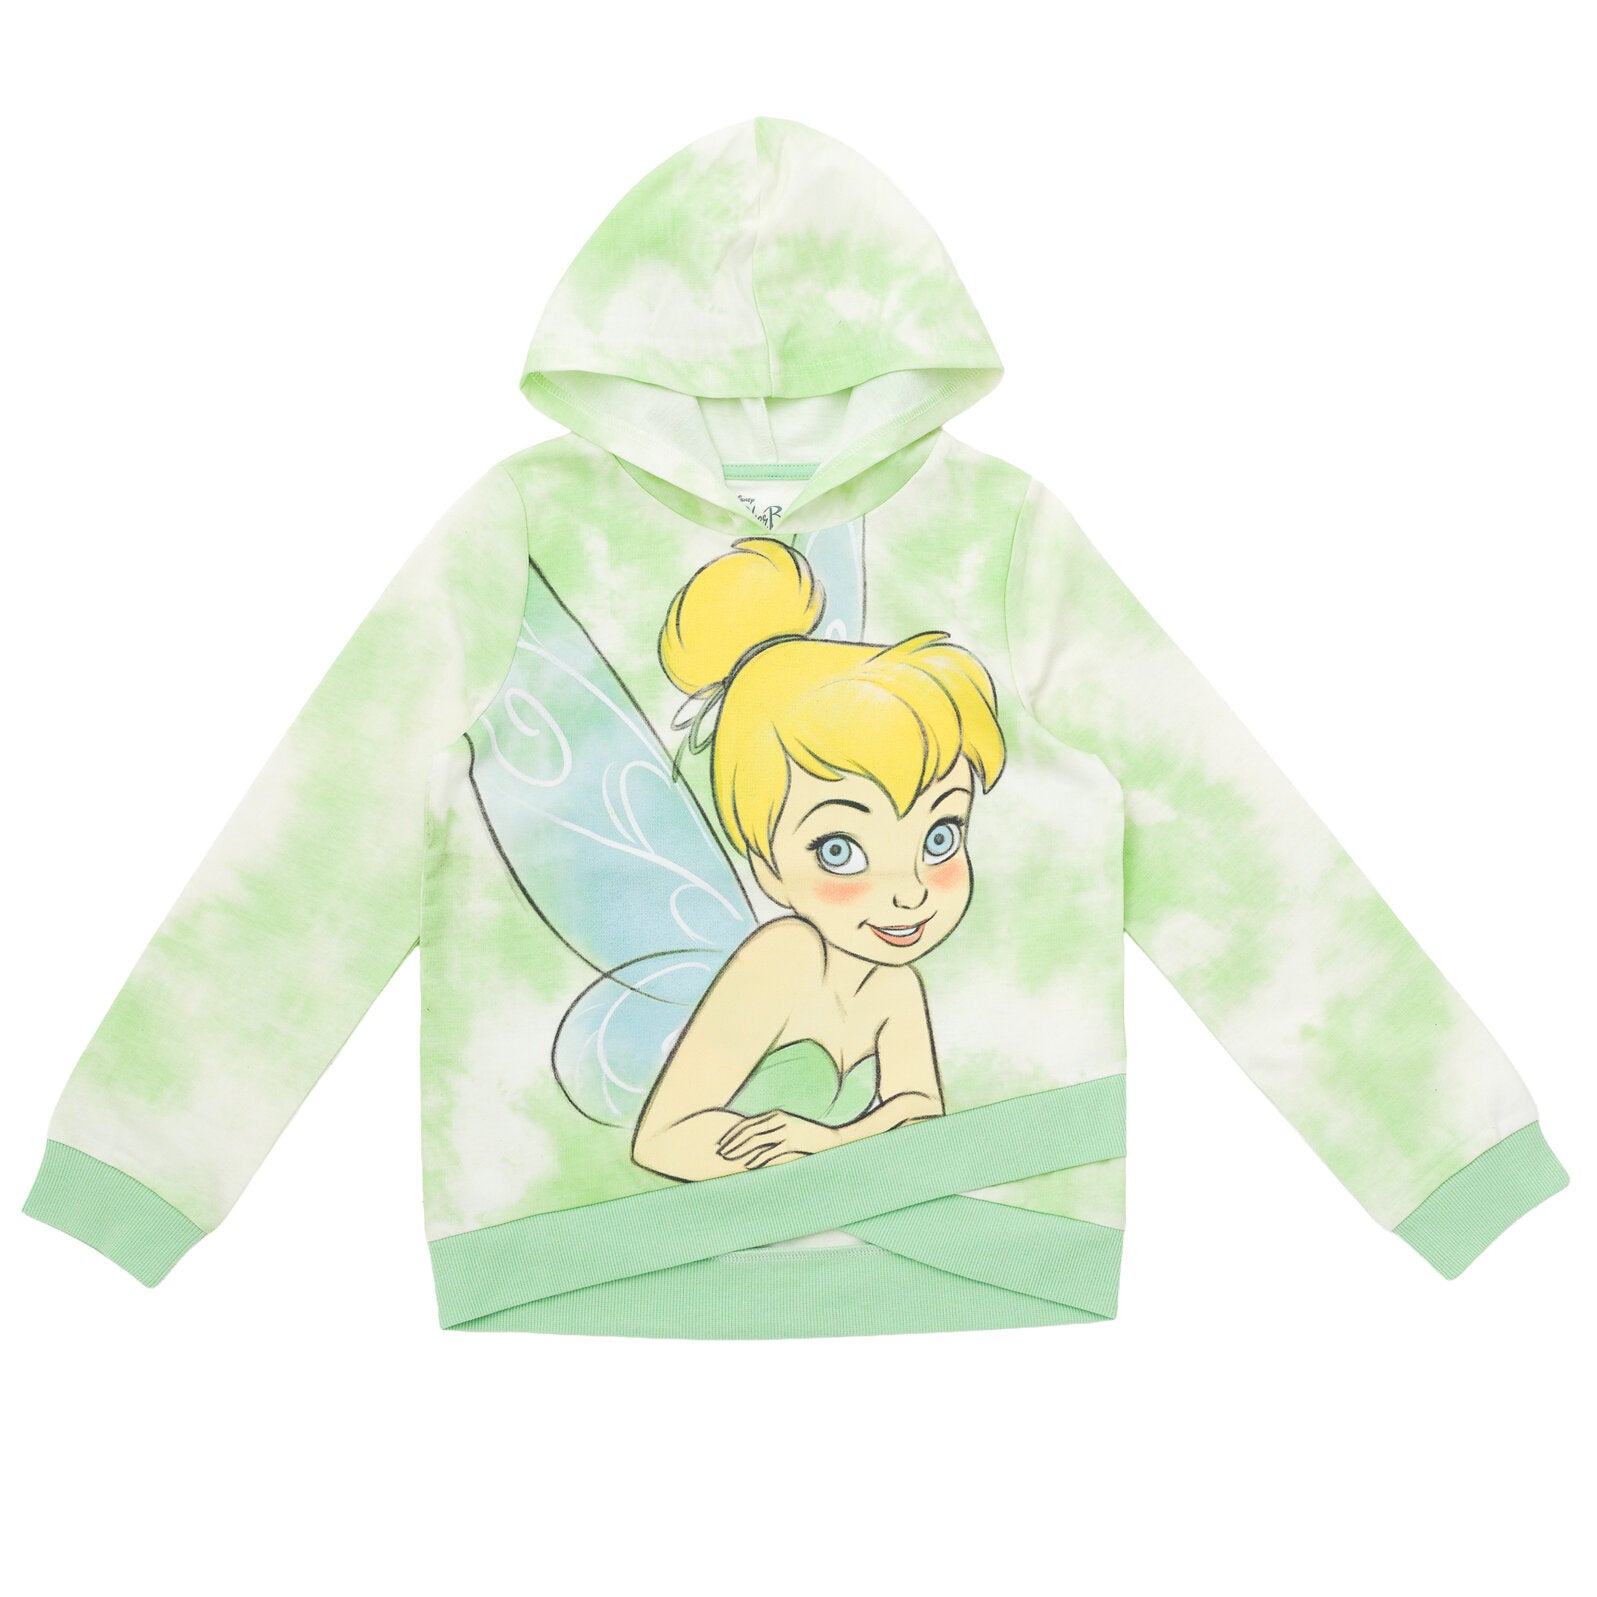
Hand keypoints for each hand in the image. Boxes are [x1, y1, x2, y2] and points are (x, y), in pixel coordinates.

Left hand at [717, 1111, 842, 1168]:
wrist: (832, 1138)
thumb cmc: (807, 1135)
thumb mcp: (787, 1129)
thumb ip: (771, 1132)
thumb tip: (751, 1144)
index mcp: (775, 1115)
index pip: (747, 1123)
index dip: (732, 1133)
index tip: (721, 1143)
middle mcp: (778, 1120)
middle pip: (749, 1131)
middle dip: (732, 1142)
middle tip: (720, 1153)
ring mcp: (785, 1131)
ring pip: (756, 1141)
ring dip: (740, 1150)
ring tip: (729, 1159)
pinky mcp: (792, 1142)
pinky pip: (770, 1152)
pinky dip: (757, 1159)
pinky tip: (748, 1166)